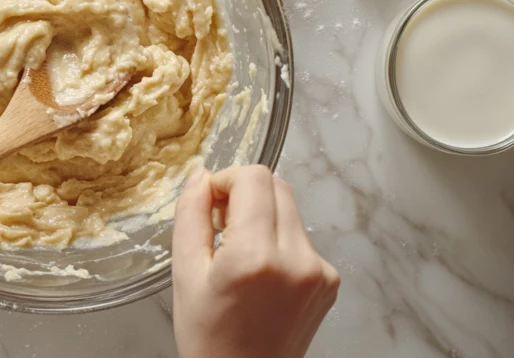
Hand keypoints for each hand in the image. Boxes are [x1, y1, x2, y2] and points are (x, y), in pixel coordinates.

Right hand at [172, 165, 339, 357]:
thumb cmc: (209, 338)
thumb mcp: (184, 274)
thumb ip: (190, 216)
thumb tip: (200, 176)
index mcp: (255, 257)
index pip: (254, 178)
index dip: (226, 180)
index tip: (209, 203)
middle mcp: (297, 260)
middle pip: (277, 187)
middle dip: (245, 195)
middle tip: (221, 226)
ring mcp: (319, 271)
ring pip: (290, 210)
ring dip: (262, 217)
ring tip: (239, 254)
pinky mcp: (329, 281)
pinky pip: (301, 238)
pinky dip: (279, 241)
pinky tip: (260, 273)